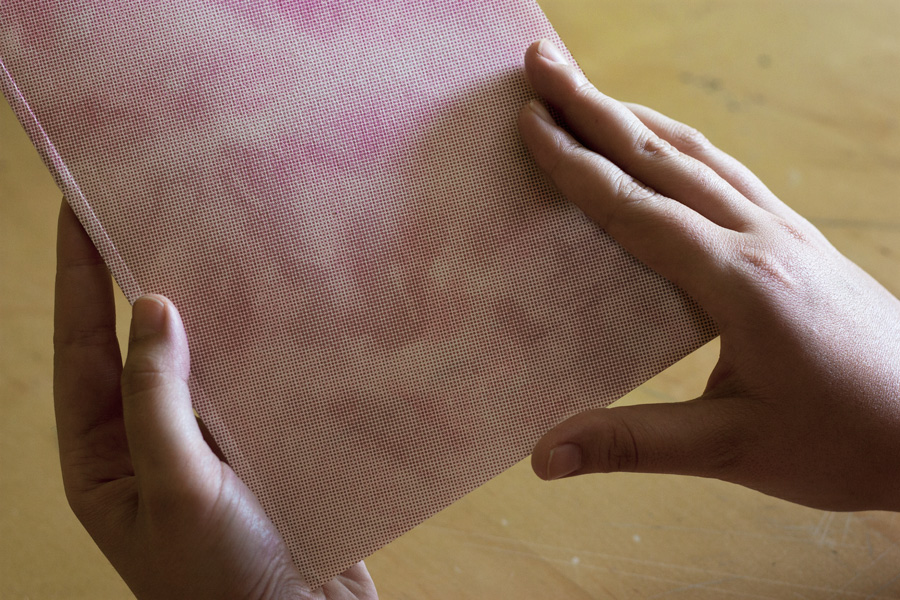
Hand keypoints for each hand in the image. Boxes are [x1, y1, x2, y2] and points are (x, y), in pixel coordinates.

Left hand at [53, 201, 376, 598]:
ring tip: (215, 239)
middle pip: (138, 342)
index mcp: (104, 456)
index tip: (78, 204)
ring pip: (201, 356)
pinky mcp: (263, 443)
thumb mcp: (174, 491)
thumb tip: (151, 308)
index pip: (81, 347)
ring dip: (209, 305)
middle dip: (140, 276)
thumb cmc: (220, 581)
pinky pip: (254, 378)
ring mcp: (209, 441)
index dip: (77, 275)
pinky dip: (261, 341)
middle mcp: (152, 441)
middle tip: (151, 202)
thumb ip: (156, 401)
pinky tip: (277, 303)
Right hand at [519, 40, 899, 511]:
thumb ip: (633, 445)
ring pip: (699, 154)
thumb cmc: (841, 442)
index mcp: (739, 282)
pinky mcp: (798, 238)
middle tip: (543, 65)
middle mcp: (762, 238)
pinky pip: (729, 172)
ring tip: (588, 91)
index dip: (575, 165)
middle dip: (594, 106)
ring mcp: (786, 231)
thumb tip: (542, 458)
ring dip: (636, 116)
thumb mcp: (732, 449)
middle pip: (663, 157)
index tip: (529, 121)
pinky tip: (664, 141)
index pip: (636, 209)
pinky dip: (681, 144)